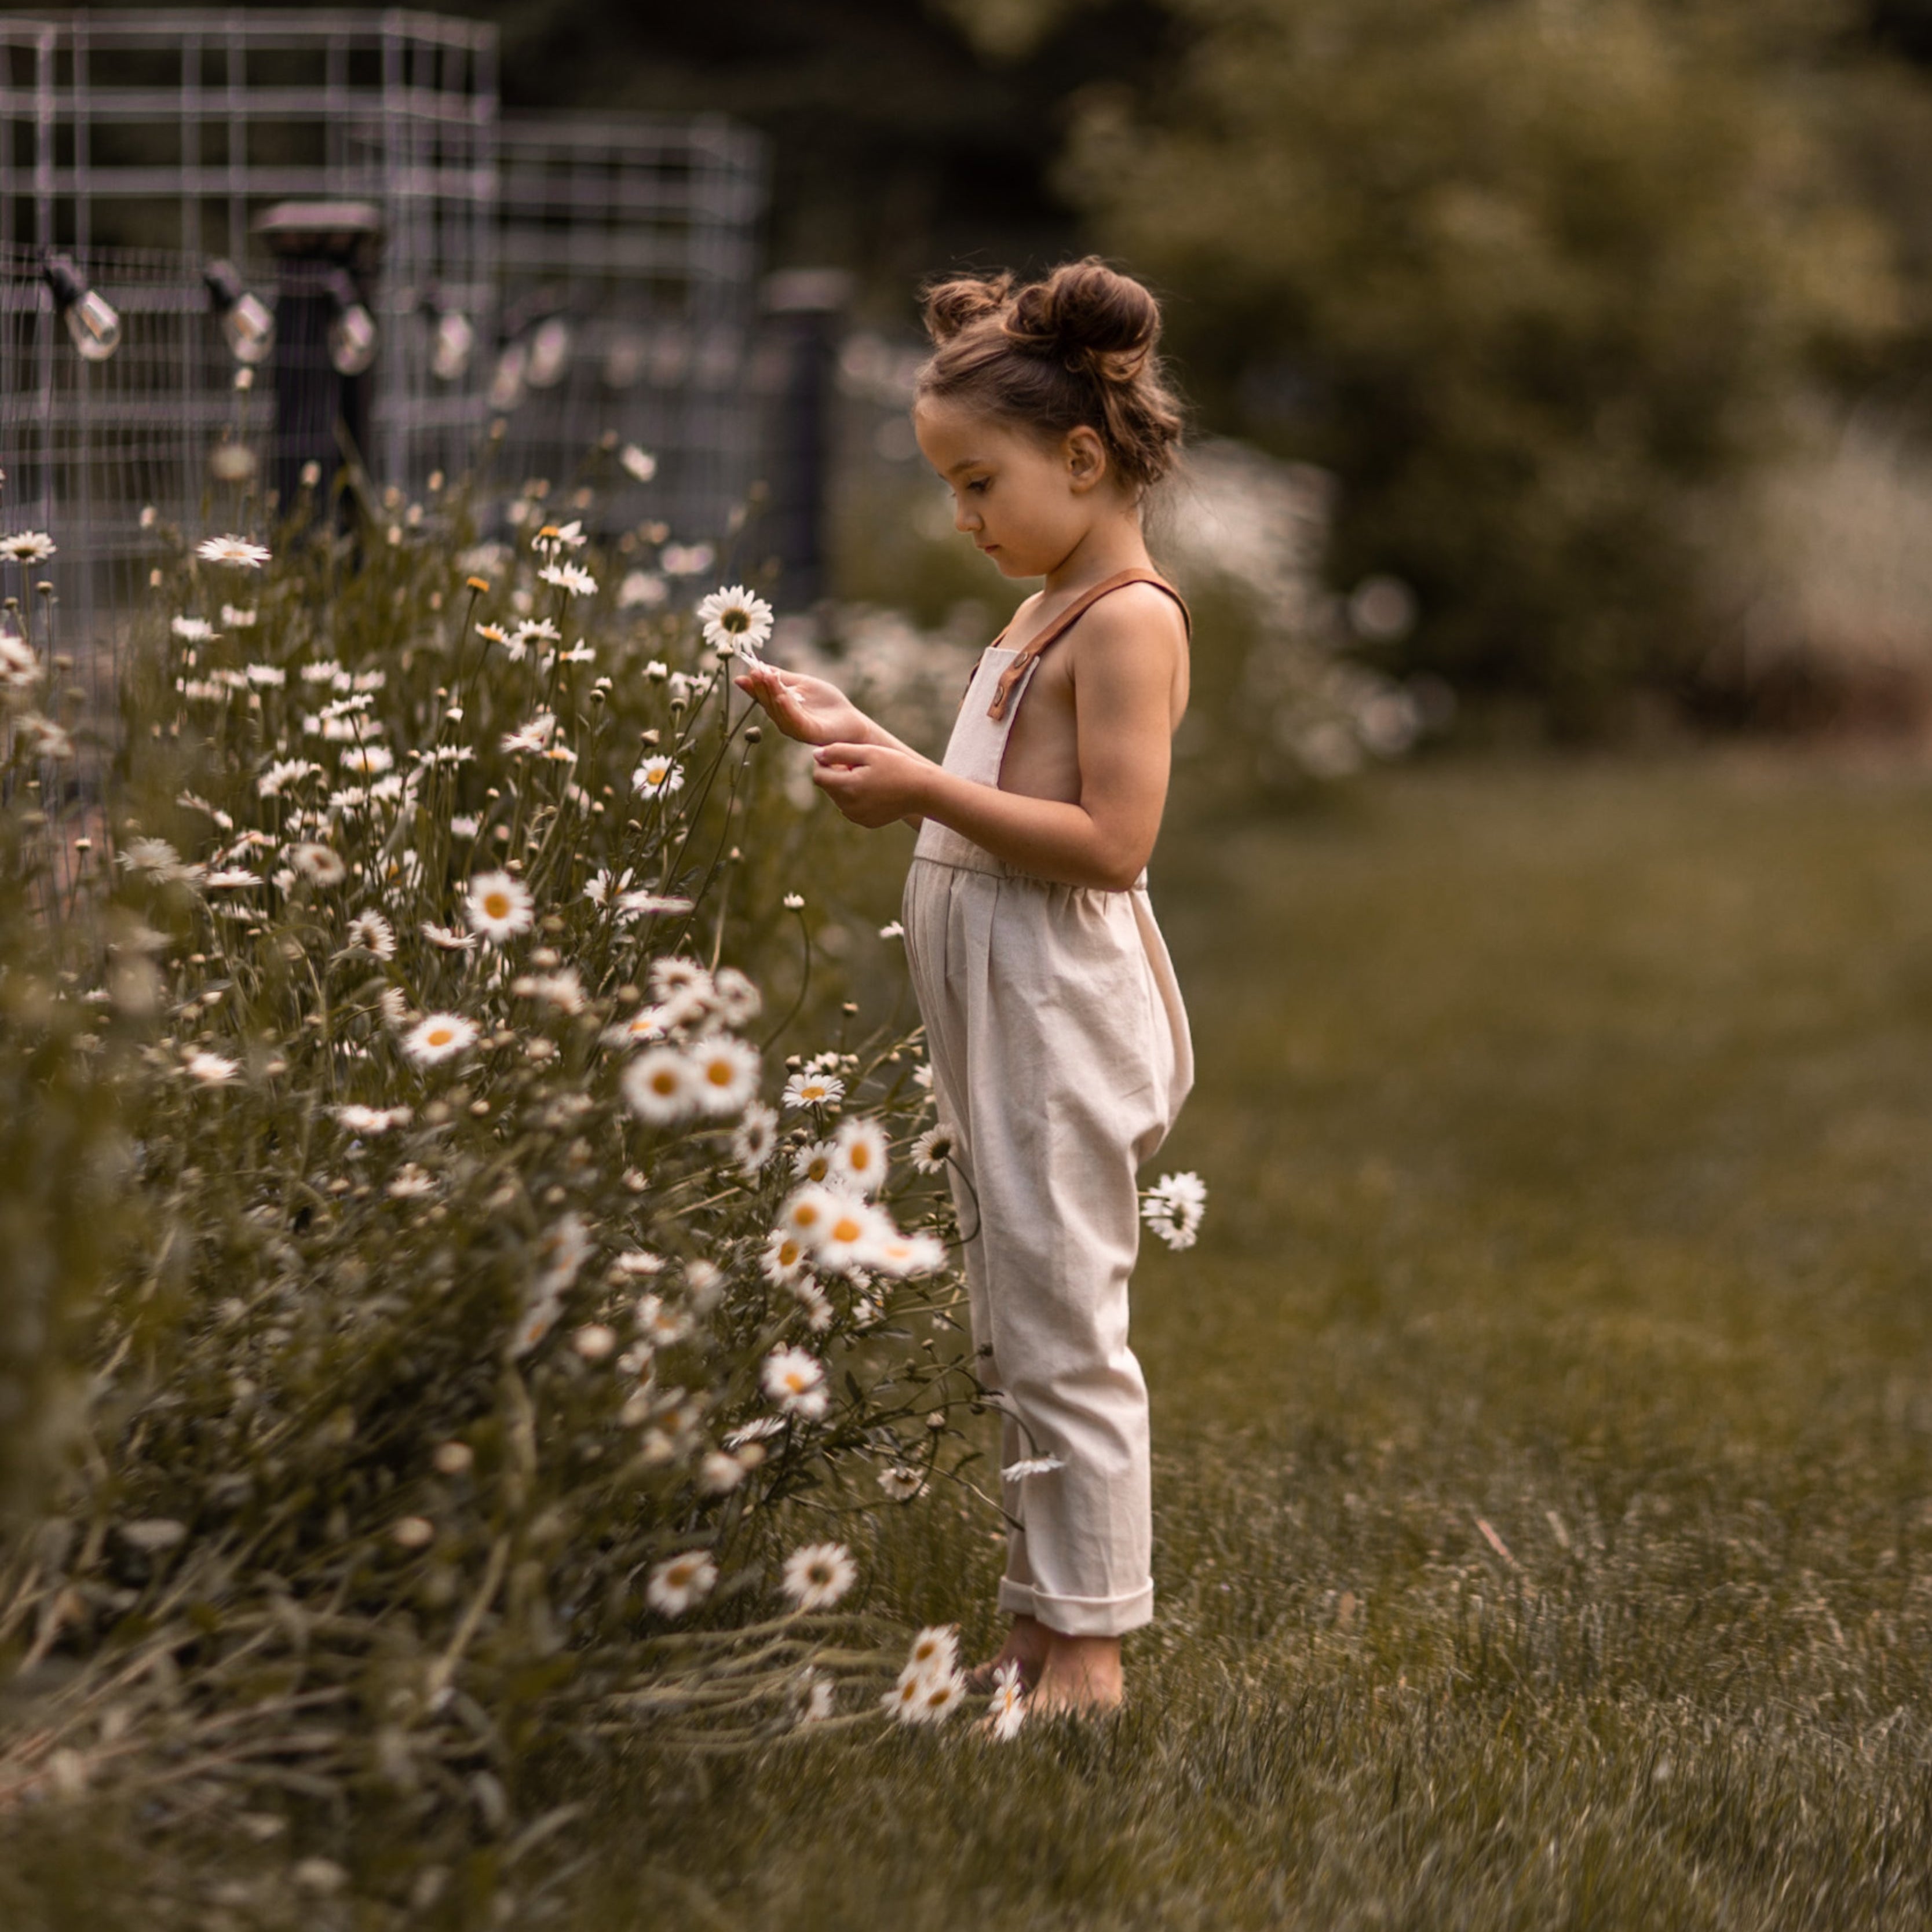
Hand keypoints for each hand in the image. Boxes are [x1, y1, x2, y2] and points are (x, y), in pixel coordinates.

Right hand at [734, 664, 874, 747]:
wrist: (850, 719)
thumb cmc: (826, 702)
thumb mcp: (800, 684)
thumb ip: (779, 678)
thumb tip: (752, 668)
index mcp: (781, 709)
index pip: (763, 696)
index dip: (755, 683)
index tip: (750, 668)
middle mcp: (784, 720)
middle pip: (768, 703)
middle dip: (761, 686)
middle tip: (756, 670)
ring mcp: (796, 728)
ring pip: (779, 711)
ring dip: (772, 693)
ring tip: (766, 677)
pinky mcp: (809, 733)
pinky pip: (795, 720)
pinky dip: (786, 708)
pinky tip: (781, 696)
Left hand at [811, 742, 933, 828]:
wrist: (923, 791)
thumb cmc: (897, 767)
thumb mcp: (868, 753)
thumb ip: (838, 752)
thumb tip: (815, 755)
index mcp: (847, 787)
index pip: (818, 776)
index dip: (825, 763)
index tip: (841, 756)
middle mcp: (849, 807)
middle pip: (828, 787)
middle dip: (837, 774)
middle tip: (860, 764)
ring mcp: (857, 817)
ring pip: (839, 798)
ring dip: (846, 786)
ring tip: (869, 777)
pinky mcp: (866, 822)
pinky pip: (851, 808)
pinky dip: (856, 798)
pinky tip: (875, 790)